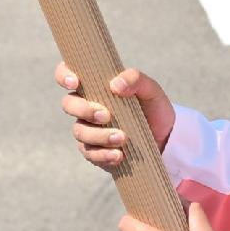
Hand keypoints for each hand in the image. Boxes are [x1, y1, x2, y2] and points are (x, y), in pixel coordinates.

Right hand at [55, 60, 173, 177]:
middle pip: (68, 104)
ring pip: (79, 131)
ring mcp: (89, 129)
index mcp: (96, 86)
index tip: (75, 82)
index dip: (64, 76)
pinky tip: (119, 155)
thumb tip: (115, 84)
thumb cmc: (154, 109)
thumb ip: (136, 79)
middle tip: (106, 115)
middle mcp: (87, 106)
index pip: (68, 75)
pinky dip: (103, 154)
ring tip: (122, 138)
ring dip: (98, 135)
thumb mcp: (151, 91)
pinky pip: (89, 153)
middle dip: (83, 110)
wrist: (165, 138)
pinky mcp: (95, 150)